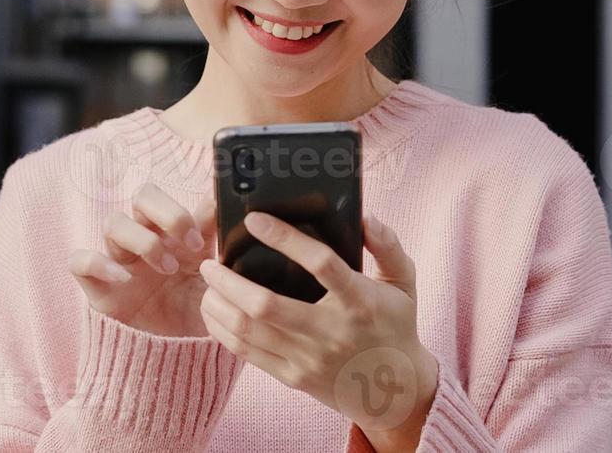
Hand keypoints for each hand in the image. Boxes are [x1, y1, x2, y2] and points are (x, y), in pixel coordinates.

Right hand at [68, 181, 215, 337]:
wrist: (176, 360)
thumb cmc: (194, 315)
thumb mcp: (211, 281)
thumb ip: (214, 246)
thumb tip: (218, 207)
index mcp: (174, 234)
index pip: (174, 198)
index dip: (191, 205)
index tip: (208, 229)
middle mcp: (146, 240)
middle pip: (143, 196)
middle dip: (169, 212)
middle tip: (192, 243)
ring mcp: (119, 260)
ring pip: (113, 222)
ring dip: (143, 241)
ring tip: (169, 269)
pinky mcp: (97, 286)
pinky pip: (80, 260)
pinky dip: (98, 263)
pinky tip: (124, 279)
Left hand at [196, 212, 438, 450]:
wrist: (394, 393)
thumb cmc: (395, 327)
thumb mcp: (404, 283)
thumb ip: (389, 246)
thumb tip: (366, 217)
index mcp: (359, 301)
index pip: (320, 263)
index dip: (285, 238)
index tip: (254, 218)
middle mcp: (330, 332)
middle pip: (266, 305)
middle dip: (229, 281)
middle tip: (210, 261)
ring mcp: (308, 358)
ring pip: (248, 331)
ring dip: (219, 304)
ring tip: (207, 283)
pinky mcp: (293, 377)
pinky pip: (247, 354)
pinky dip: (223, 331)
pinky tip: (214, 311)